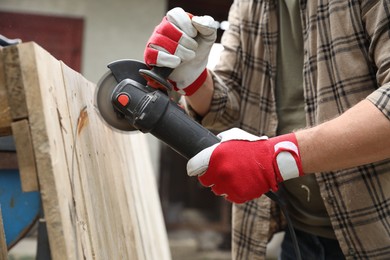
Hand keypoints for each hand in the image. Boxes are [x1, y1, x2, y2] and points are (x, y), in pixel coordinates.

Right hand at [144, 7, 217, 95]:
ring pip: (161, 42)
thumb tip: (196, 20)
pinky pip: (154, 55)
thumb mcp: (208, 37)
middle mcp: (162, 28)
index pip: (174, 14)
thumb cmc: (198, 50)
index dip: (185, 24)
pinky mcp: (151, 56)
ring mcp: (154, 42)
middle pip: (167, 28)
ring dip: (179, 51)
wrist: (193, 70)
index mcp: (175, 20)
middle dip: (185, 41)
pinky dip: (168, 59)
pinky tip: (177, 62)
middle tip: (193, 48)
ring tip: (188, 57)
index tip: (194, 35)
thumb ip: (208, 26)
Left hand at [187, 128, 303, 202]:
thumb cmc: (252, 146)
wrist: (272, 160)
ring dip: (222, 184)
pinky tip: (242, 182)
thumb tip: (209, 146)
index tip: (196, 169)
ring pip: (217, 190)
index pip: (192, 167)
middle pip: (204, 181)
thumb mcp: (232, 136)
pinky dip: (234, 191)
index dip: (194, 168)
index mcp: (214, 155)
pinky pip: (229, 196)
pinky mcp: (238, 195)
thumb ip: (218, 142)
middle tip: (220, 172)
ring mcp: (228, 185)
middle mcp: (219, 172)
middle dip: (210, 176)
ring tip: (235, 175)